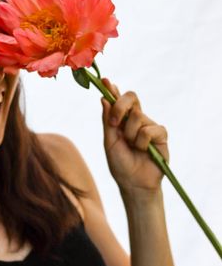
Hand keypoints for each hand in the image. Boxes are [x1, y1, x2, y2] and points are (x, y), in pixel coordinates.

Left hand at [101, 78, 168, 196]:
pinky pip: (150, 130)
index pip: (118, 99)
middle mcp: (136, 120)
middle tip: (115, 123)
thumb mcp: (109, 142)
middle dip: (120, 106)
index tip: (106, 81)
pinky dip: (143, 142)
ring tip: (133, 148)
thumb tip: (104, 99)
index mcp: (122, 120)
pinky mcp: (161, 135)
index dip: (112, 89)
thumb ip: (108, 121)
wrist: (133, 184)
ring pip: (138, 116)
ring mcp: (149, 125)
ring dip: (131, 135)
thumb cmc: (120, 164)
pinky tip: (144, 151)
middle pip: (132, 97)